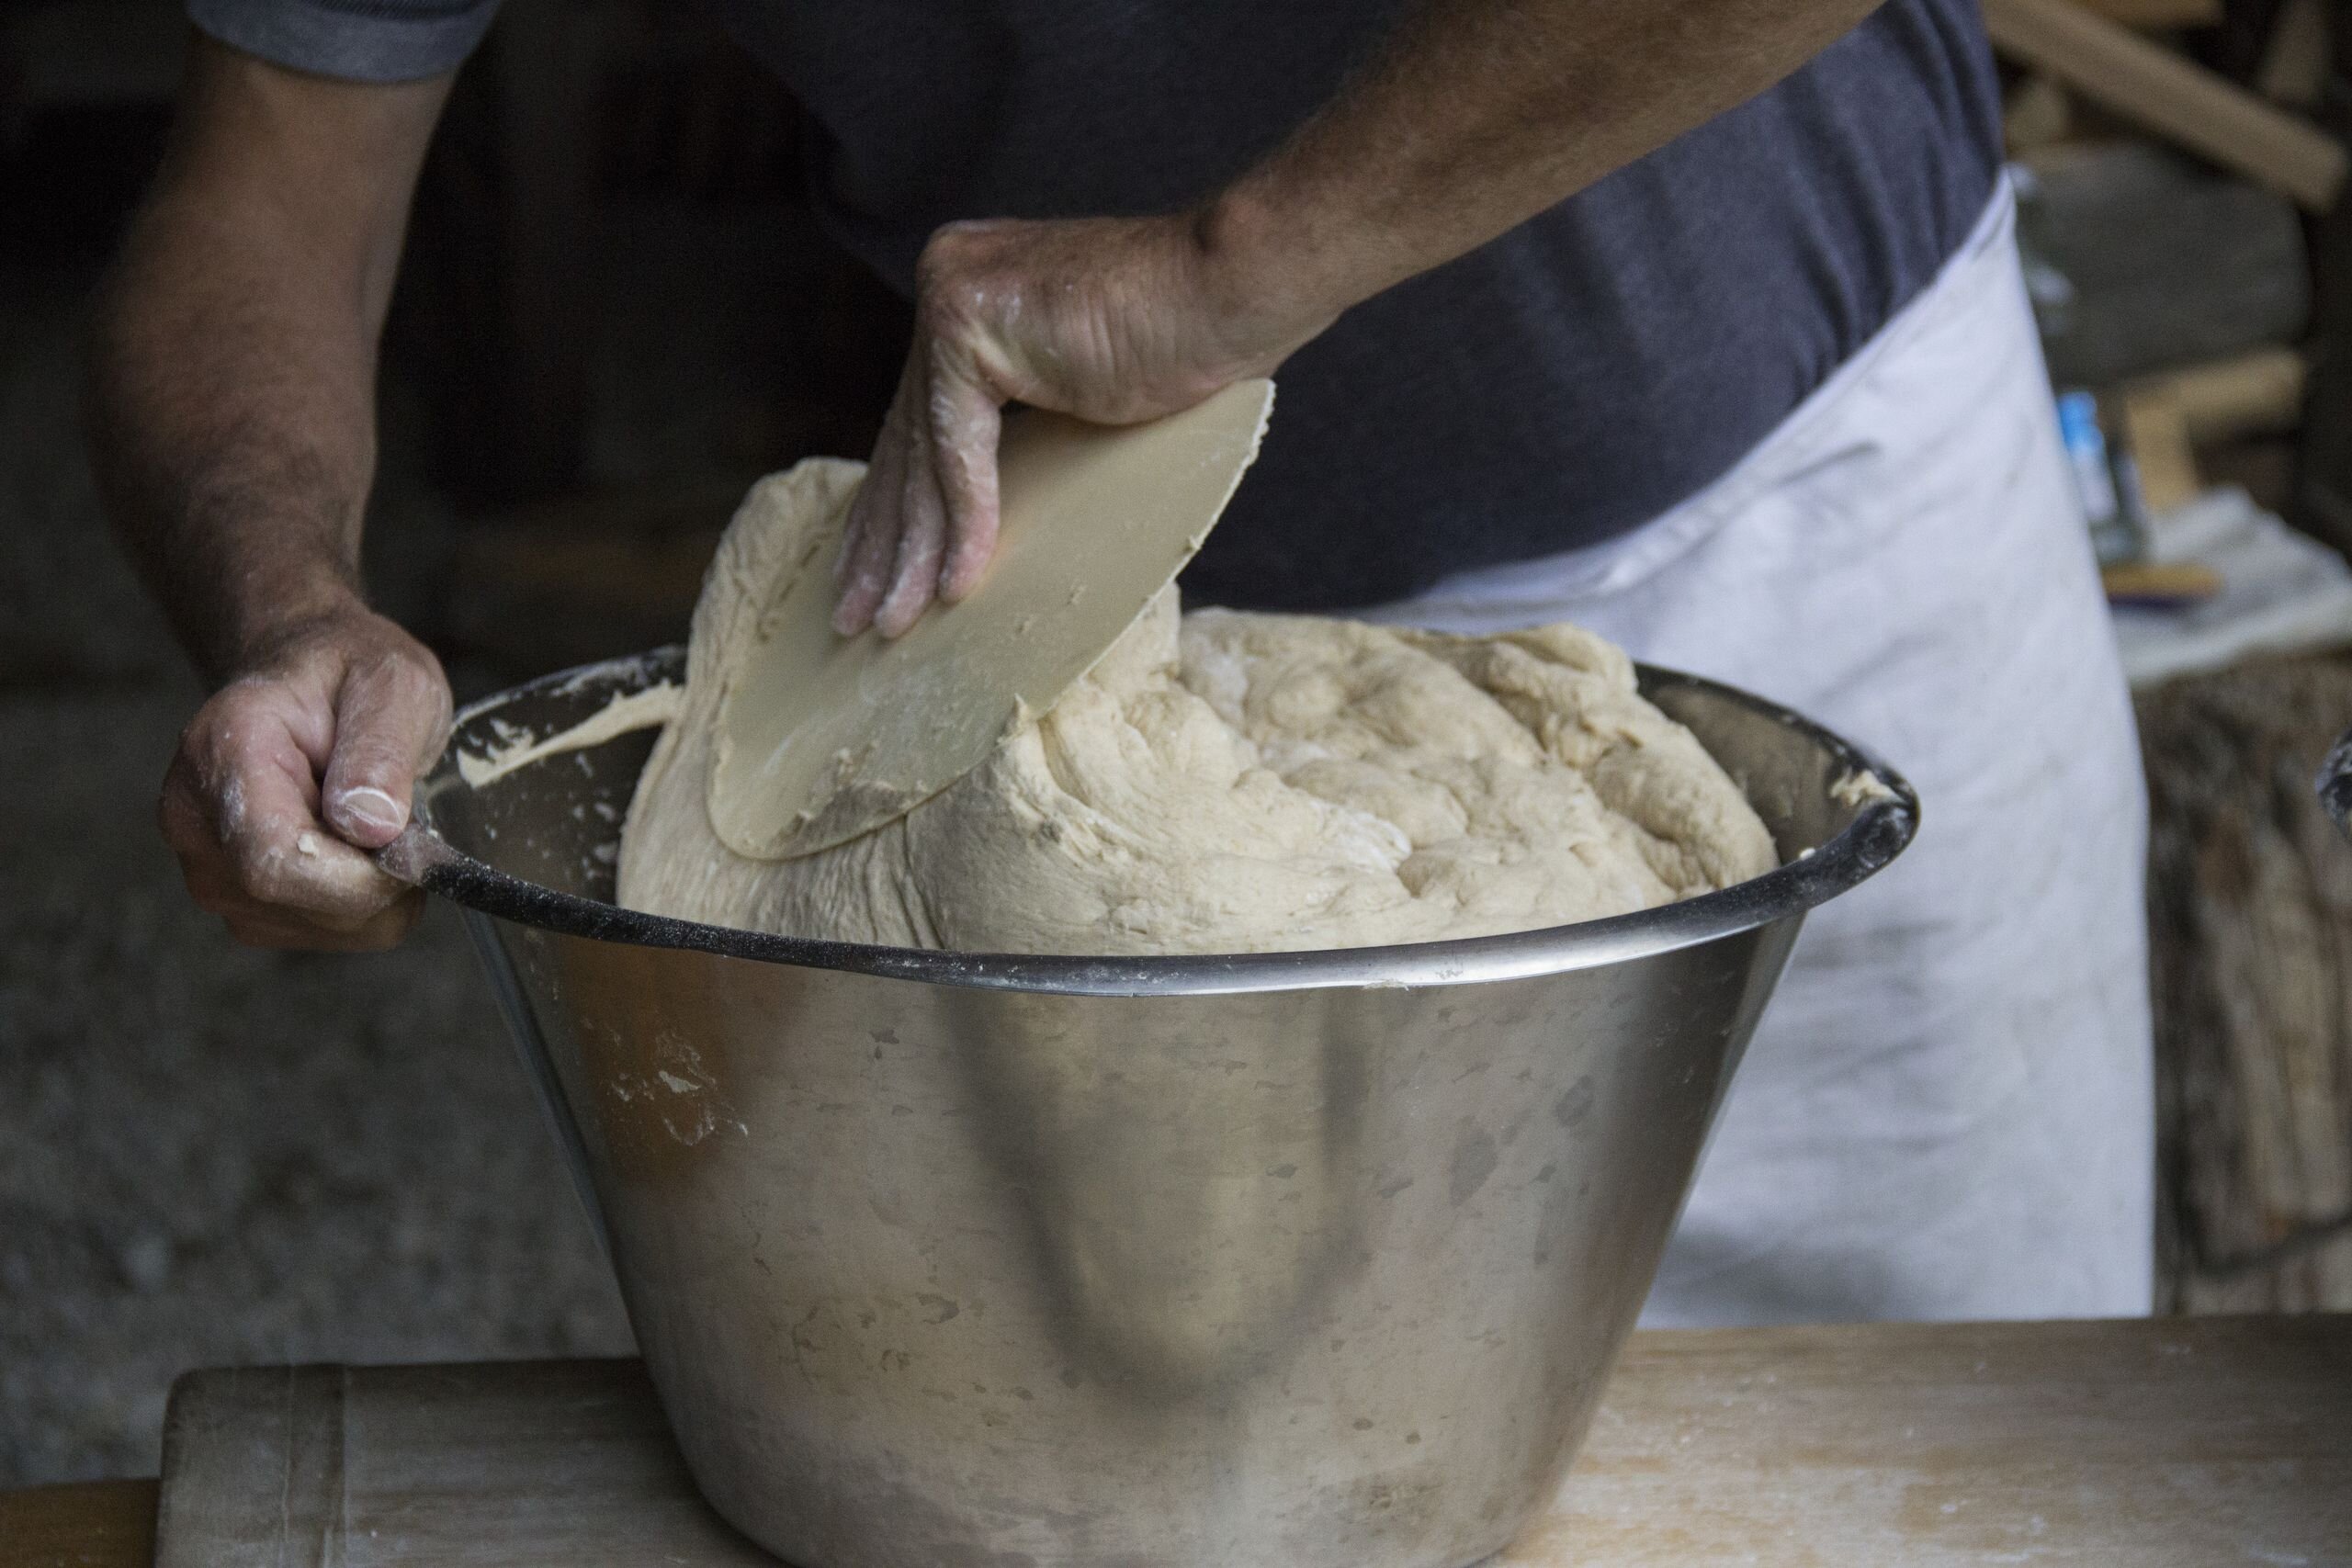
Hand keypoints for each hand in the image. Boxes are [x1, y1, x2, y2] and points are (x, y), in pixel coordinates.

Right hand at [160, 602, 451, 949]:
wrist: (312, 682)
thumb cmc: (349, 675)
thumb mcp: (392, 685)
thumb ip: (381, 750)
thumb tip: (370, 826)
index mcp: (221, 752)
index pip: (272, 859)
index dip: (354, 876)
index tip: (410, 846)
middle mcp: (195, 820)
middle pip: (293, 901)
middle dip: (377, 879)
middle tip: (403, 818)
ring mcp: (208, 869)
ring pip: (319, 928)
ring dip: (378, 892)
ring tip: (371, 822)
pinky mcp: (239, 903)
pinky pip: (326, 934)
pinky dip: (367, 905)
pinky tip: (358, 850)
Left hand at [832, 211, 1332, 637]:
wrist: (1231, 290)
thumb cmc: (1185, 342)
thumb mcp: (1078, 389)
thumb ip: (1022, 421)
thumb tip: (974, 513)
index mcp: (967, 292)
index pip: (917, 423)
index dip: (894, 509)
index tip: (873, 576)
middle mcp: (945, 283)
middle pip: (906, 442)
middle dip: (883, 541)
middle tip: (855, 618)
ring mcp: (950, 297)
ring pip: (922, 455)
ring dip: (912, 550)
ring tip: (894, 622)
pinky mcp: (967, 325)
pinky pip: (958, 452)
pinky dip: (963, 524)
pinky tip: (956, 586)